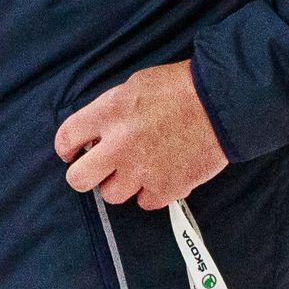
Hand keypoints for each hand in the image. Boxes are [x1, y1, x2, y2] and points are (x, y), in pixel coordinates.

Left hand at [57, 61, 227, 211]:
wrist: (222, 103)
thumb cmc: (180, 88)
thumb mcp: (134, 86)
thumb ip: (110, 111)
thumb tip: (96, 133)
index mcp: (108, 113)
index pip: (66, 138)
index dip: (66, 148)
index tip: (72, 153)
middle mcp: (119, 145)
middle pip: (79, 179)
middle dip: (86, 175)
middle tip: (100, 169)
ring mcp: (142, 170)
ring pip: (112, 195)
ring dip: (123, 184)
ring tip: (139, 168)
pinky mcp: (166, 188)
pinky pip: (146, 202)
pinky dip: (153, 192)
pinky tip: (162, 175)